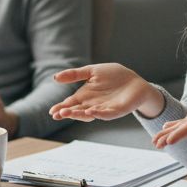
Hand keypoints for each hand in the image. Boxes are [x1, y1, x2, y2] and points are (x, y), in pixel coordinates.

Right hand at [49, 63, 163, 120]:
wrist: (134, 81)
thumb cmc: (113, 76)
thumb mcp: (91, 71)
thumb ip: (74, 74)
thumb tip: (54, 77)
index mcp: (85, 96)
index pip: (70, 104)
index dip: (61, 108)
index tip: (52, 111)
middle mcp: (92, 105)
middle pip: (77, 111)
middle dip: (68, 113)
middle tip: (57, 114)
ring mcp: (103, 109)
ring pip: (89, 114)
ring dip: (79, 114)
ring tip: (68, 113)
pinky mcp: (116, 111)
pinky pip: (106, 114)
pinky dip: (98, 113)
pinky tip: (90, 112)